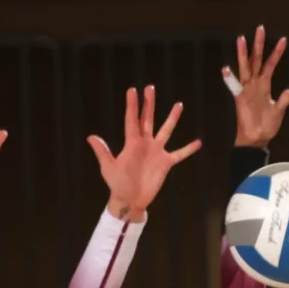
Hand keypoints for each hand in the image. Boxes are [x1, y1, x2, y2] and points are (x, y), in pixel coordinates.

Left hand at [87, 85, 201, 221]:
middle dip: (149, 104)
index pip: (132, 120)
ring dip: (172, 118)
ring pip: (166, 131)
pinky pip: (179, 154)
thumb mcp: (108, 167)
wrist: (130, 199)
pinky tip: (198, 142)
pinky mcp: (166, 163)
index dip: (132, 105)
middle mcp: (145, 143)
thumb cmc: (117, 183)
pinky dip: (188, 149)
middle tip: (150, 88)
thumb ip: (102, 152)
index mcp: (131, 143)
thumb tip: (90, 137)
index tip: (132, 90)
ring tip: (179, 105)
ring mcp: (157, 152)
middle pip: (148, 119)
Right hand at [224, 25, 288, 147]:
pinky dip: (229, 78)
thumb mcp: (278, 111)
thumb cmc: (267, 125)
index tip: (283, 39)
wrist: (257, 138)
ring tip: (241, 39)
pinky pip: (234, 86)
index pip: (270, 64)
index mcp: (265, 85)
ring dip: (243, 54)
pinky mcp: (240, 98)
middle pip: (256, 60)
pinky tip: (226, 69)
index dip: (277, 52)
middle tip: (260, 28)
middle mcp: (255, 84)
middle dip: (258, 45)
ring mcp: (246, 90)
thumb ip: (284, 100)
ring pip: (245, 67)